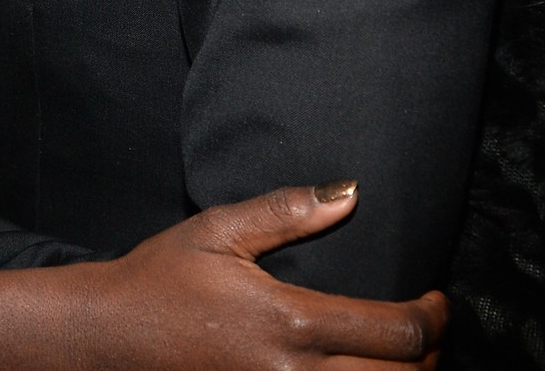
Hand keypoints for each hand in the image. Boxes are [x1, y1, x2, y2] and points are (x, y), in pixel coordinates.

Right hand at [93, 184, 446, 369]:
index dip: (434, 316)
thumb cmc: (161, 278)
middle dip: (431, 354)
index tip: (437, 299)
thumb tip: (350, 191)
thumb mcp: (218, 229)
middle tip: (429, 328)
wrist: (107, 337)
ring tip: (404, 358)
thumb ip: (286, 211)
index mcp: (290, 321)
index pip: (397, 331)